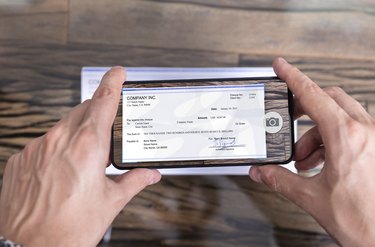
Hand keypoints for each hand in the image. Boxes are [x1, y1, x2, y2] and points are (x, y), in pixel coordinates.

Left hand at [0, 67, 160, 245]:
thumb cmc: (68, 229)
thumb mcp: (110, 203)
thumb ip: (134, 181)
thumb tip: (150, 174)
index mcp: (87, 146)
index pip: (103, 101)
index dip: (113, 82)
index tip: (118, 72)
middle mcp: (59, 141)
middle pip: (83, 110)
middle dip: (97, 113)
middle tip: (107, 134)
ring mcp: (36, 149)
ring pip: (62, 126)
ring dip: (77, 133)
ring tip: (84, 161)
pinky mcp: (20, 160)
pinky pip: (43, 143)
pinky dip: (56, 148)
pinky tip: (61, 171)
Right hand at [249, 58, 374, 245]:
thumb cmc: (363, 220)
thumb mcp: (311, 197)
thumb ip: (280, 180)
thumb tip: (260, 172)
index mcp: (347, 137)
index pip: (313, 96)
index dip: (293, 77)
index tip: (281, 66)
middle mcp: (366, 132)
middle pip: (329, 99)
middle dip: (305, 108)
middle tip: (289, 117)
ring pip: (341, 116)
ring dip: (317, 132)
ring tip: (304, 158)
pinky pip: (352, 131)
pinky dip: (332, 140)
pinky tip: (321, 164)